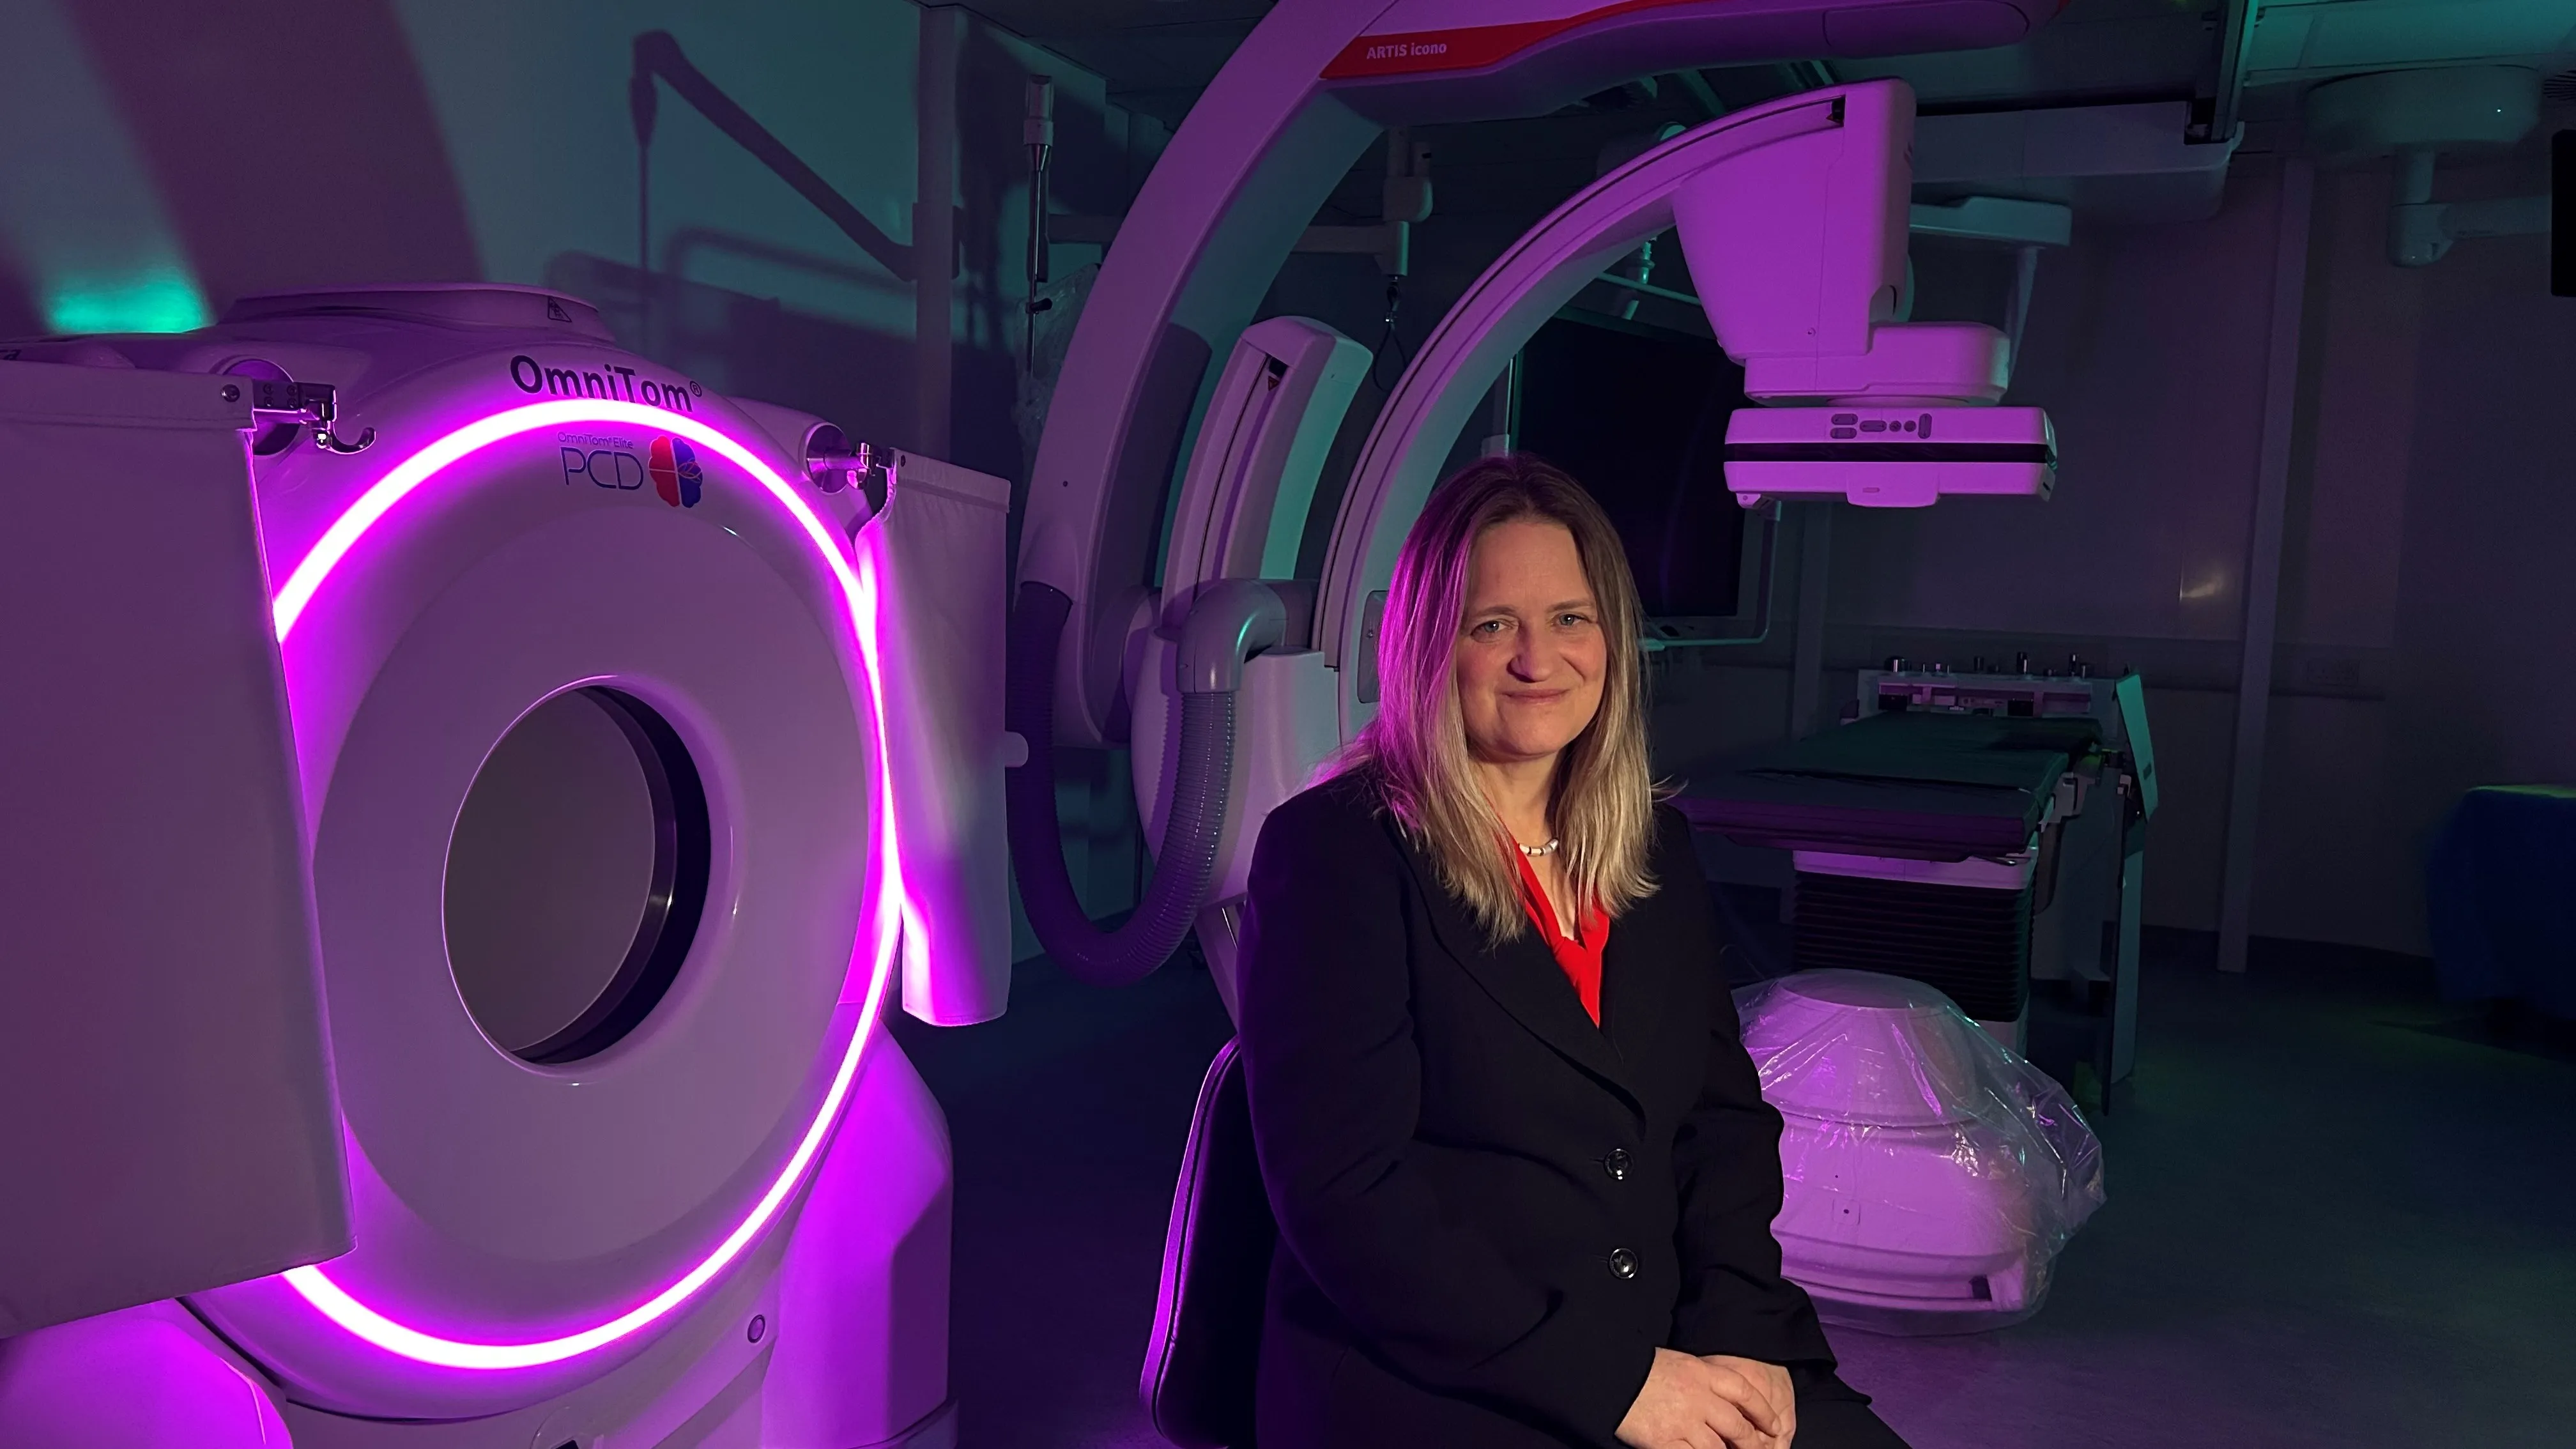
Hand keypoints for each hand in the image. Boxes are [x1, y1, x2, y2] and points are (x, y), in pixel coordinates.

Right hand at [1616, 1347, 1793, 1448]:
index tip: (1774, 1425)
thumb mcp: (1677, 1363)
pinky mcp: (1664, 1441)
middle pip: (1737, 1426)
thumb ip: (1702, 1379)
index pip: (1744, 1392)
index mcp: (1702, 1373)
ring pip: (1718, 1448)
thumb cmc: (1639, 1365)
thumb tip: (1721, 1398)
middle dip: (1752, 1443)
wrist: (1607, 1373)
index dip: (1763, 1411)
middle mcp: (1698, 1398)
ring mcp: (1682, 1422)